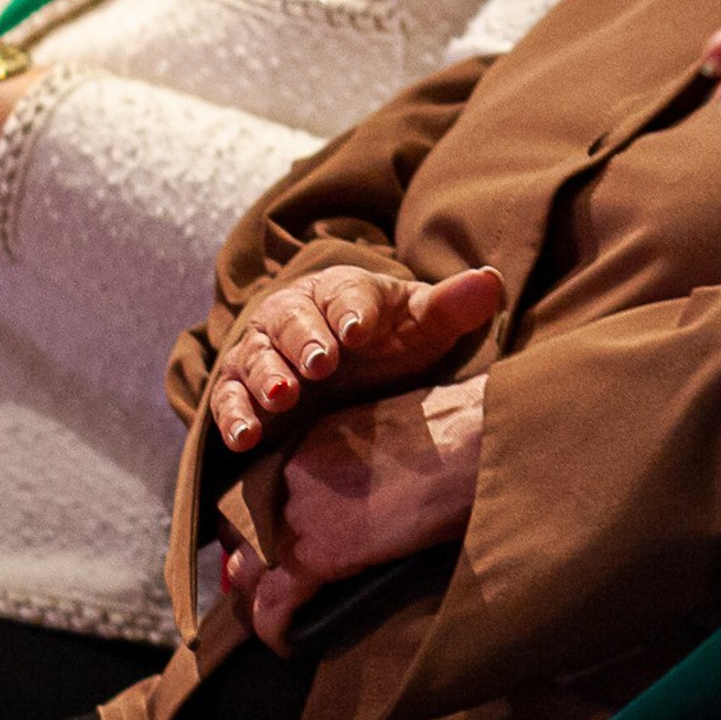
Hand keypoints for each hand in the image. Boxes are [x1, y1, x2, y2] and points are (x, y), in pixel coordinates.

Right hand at [204, 261, 505, 451]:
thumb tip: (492, 281)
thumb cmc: (387, 338)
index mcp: (341, 291)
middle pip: (292, 321)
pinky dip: (233, 417)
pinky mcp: (241, 392)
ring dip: (266, 377)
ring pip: (256, 359)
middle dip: (305, 341)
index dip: (353, 310)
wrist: (344, 365)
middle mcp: (294, 315)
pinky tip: (245, 438)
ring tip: (283, 397)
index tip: (360, 330)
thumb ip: (452, 306)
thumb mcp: (421, 323)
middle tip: (321, 363)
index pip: (346, 295)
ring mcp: (264, 354)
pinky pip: (228, 399)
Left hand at [223, 378, 485, 651]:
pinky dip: (277, 631)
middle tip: (273, 584)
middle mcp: (284, 473)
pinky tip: (289, 644)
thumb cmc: (450, 433)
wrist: (473, 447)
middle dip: (250, 559)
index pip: (251, 488)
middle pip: (236, 529)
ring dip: (258, 598)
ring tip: (278, 618)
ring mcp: (294, 515)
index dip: (257, 522)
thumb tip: (355, 487)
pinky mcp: (316, 556)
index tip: (273, 545)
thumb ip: (349, 457)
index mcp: (302, 440)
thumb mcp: (382, 429)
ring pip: (245, 572)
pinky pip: (273, 607)